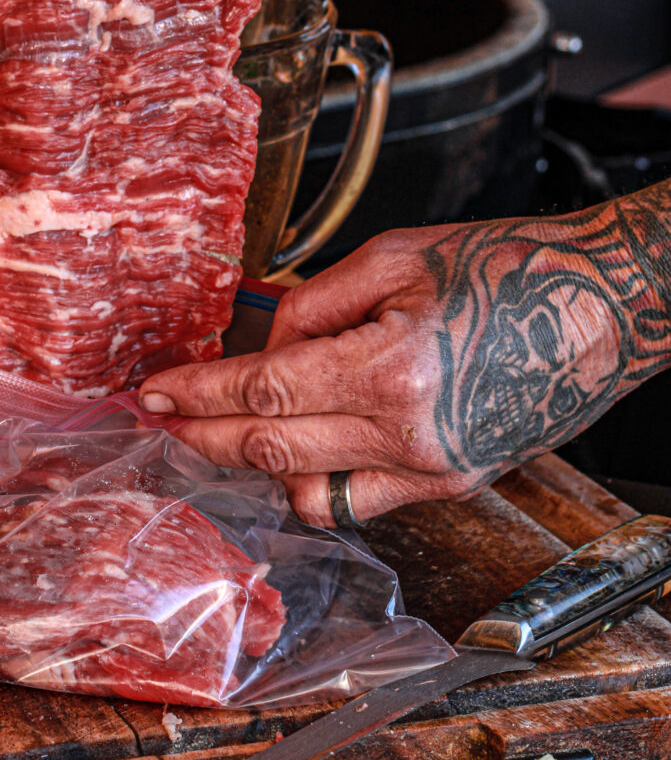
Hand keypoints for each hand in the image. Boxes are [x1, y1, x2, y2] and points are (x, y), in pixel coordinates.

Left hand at [138, 200, 670, 526]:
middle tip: (163, 419)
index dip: (199, 395)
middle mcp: (408, 436)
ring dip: (259, 465)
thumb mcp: (396, 257)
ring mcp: (432, 471)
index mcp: (390, 370)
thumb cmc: (513, 267)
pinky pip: (361, 502)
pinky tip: (299, 448)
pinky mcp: (452, 485)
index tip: (156, 391)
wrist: (604, 306)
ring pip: (310, 493)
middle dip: (204, 435)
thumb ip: (315, 303)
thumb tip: (262, 337)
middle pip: (272, 452)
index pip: (264, 394)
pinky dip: (317, 480)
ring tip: (231, 429)